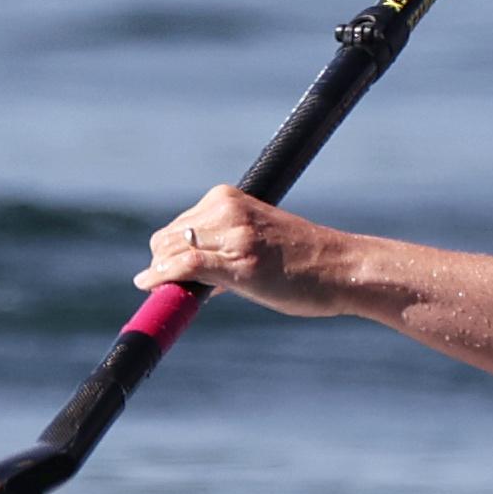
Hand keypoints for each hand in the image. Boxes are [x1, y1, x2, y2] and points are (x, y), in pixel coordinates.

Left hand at [136, 186, 353, 316]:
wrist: (343, 269)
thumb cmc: (304, 261)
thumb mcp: (257, 239)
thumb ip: (223, 247)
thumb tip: (186, 277)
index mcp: (229, 198)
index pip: (177, 226)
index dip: (166, 255)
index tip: (167, 277)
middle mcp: (227, 209)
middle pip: (166, 239)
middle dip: (163, 266)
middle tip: (182, 290)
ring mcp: (234, 235)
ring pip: (170, 253)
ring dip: (166, 277)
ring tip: (196, 295)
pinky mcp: (239, 262)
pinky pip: (184, 266)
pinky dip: (161, 277)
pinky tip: (149, 286)